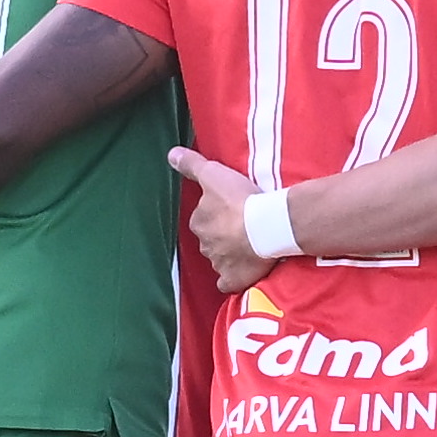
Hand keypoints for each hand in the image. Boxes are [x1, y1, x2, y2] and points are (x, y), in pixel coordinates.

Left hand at [165, 144, 274, 293]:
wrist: (265, 227)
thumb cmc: (239, 199)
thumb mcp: (213, 174)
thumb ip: (192, 165)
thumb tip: (170, 154)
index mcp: (199, 222)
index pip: (202, 218)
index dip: (215, 214)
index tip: (230, 210)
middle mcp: (205, 245)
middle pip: (211, 240)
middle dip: (221, 235)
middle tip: (241, 227)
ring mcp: (218, 264)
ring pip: (220, 259)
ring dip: (230, 254)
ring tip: (249, 246)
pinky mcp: (233, 279)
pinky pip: (228, 282)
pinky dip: (232, 278)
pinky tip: (241, 272)